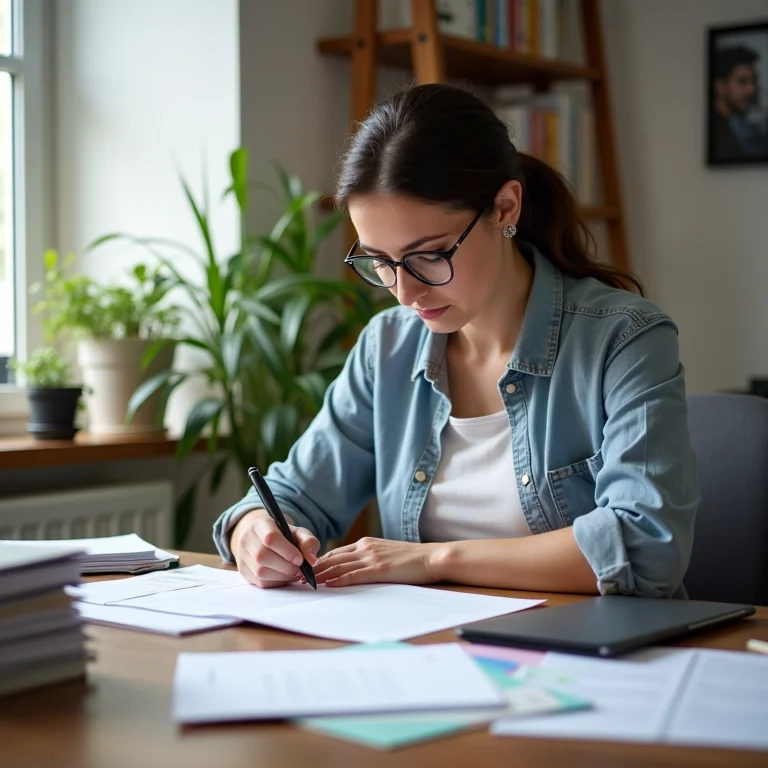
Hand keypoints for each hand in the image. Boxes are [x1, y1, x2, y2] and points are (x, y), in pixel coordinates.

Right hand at [231, 509, 319, 588]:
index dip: (287, 551)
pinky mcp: (244, 571)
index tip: (300, 559)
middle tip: (300, 569)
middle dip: (285, 566)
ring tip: (294, 573)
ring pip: (260, 571)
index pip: (270, 538)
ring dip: (282, 576)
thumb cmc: (285, 536)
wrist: (266, 540)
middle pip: (262, 556)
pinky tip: (285, 577)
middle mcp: (246, 538)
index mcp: (260, 524)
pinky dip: (277, 582)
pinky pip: (260, 582)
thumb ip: (308, 542)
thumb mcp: (299, 533)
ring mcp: (242, 556)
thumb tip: (312, 560)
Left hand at [313, 537, 443, 586]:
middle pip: (332, 558)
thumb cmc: (411, 559)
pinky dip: (339, 580)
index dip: (319, 561)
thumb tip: (353, 569)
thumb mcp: (386, 553)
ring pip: (339, 566)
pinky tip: (328, 585)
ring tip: (306, 583)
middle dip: (313, 568)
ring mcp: (372, 557)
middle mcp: (365, 547)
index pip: (336, 552)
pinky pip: (354, 574)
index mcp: (366, 543)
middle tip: (297, 577)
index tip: (306, 569)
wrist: (431, 557)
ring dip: (320, 575)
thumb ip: (369, 558)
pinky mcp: (379, 569)